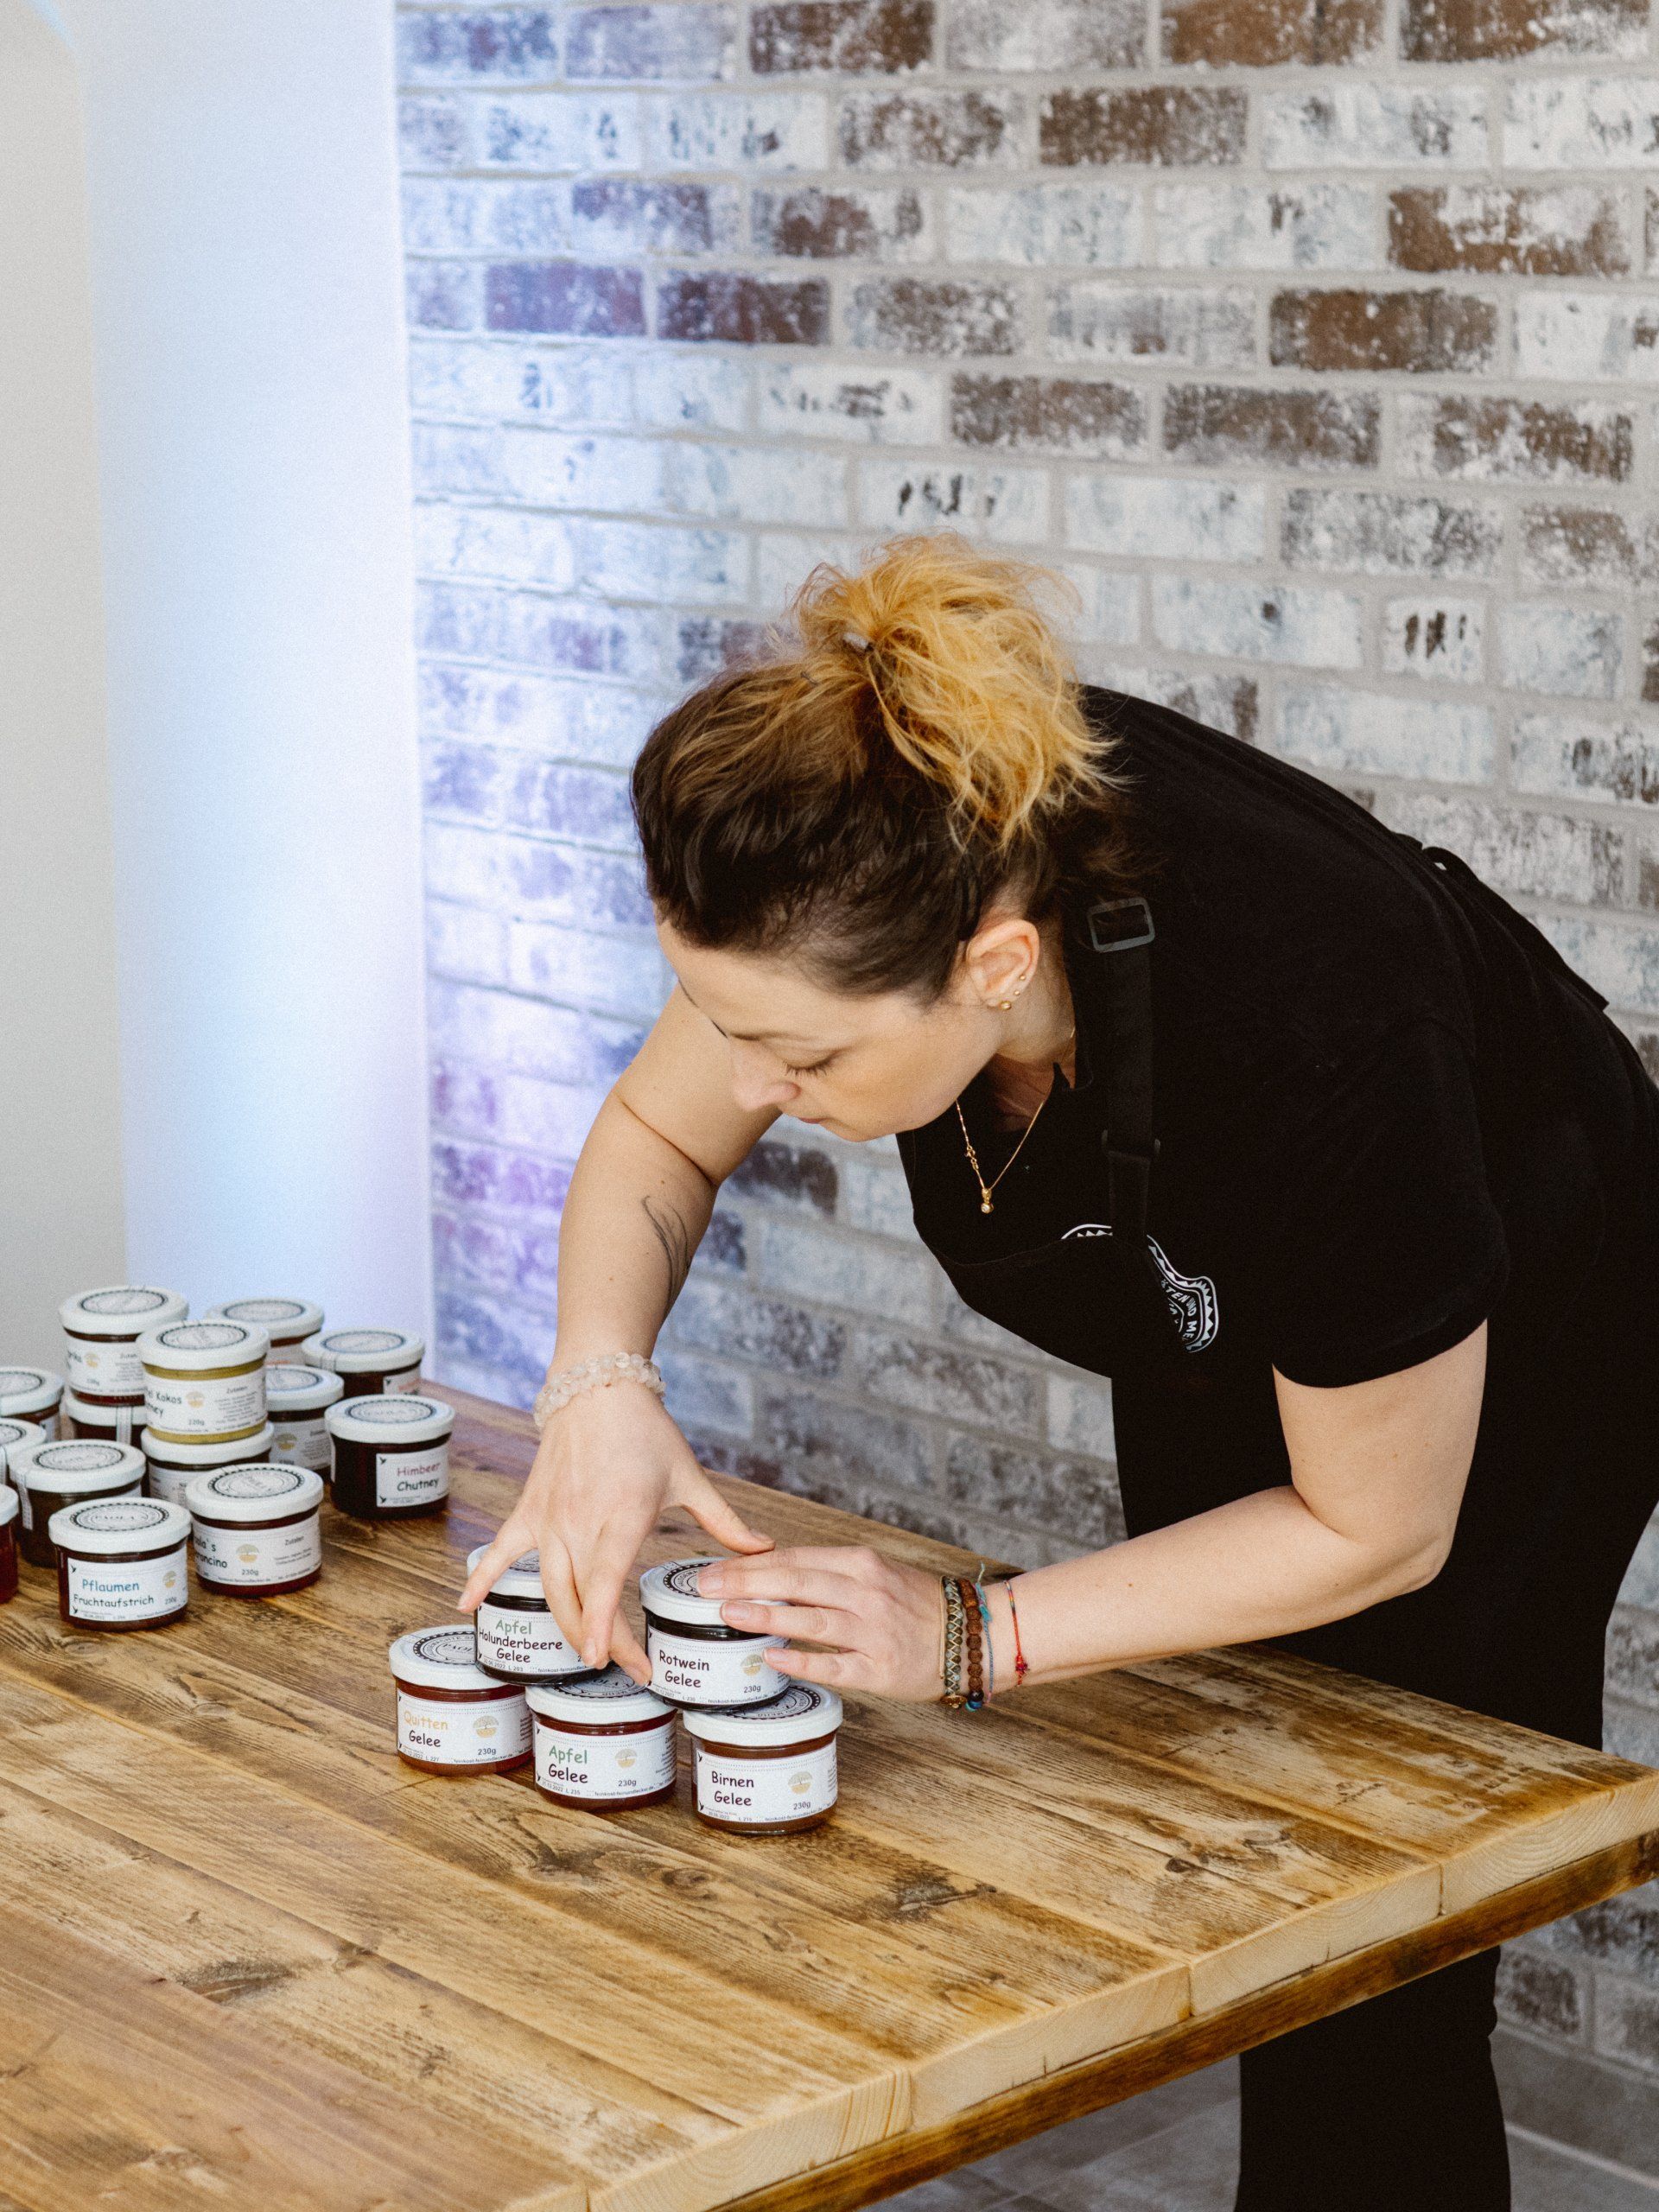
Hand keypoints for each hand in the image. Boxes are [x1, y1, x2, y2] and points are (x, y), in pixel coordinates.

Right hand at [457, 1380, 772, 1683]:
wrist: (598, 1388)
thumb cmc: (646, 1432)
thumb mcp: (690, 1477)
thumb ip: (725, 1521)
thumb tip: (765, 1549)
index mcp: (621, 1513)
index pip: (606, 1580)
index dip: (605, 1623)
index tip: (606, 1659)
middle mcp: (579, 1520)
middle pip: (578, 1596)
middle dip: (598, 1640)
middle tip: (626, 1668)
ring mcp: (549, 1518)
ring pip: (547, 1585)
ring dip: (563, 1624)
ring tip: (585, 1655)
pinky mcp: (530, 1510)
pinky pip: (500, 1549)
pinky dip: (482, 1578)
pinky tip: (465, 1608)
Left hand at [698, 1544, 945, 1700]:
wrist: (971, 1634)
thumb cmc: (915, 1605)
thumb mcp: (875, 1573)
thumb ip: (829, 1573)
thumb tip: (769, 1574)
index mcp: (861, 1563)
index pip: (794, 1558)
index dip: (749, 1563)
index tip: (712, 1568)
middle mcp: (866, 1592)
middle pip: (796, 1581)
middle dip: (745, 1583)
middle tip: (704, 1588)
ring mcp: (873, 1631)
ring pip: (811, 1619)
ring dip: (767, 1615)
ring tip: (729, 1614)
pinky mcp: (880, 1668)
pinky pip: (834, 1665)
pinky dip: (802, 1661)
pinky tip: (771, 1658)